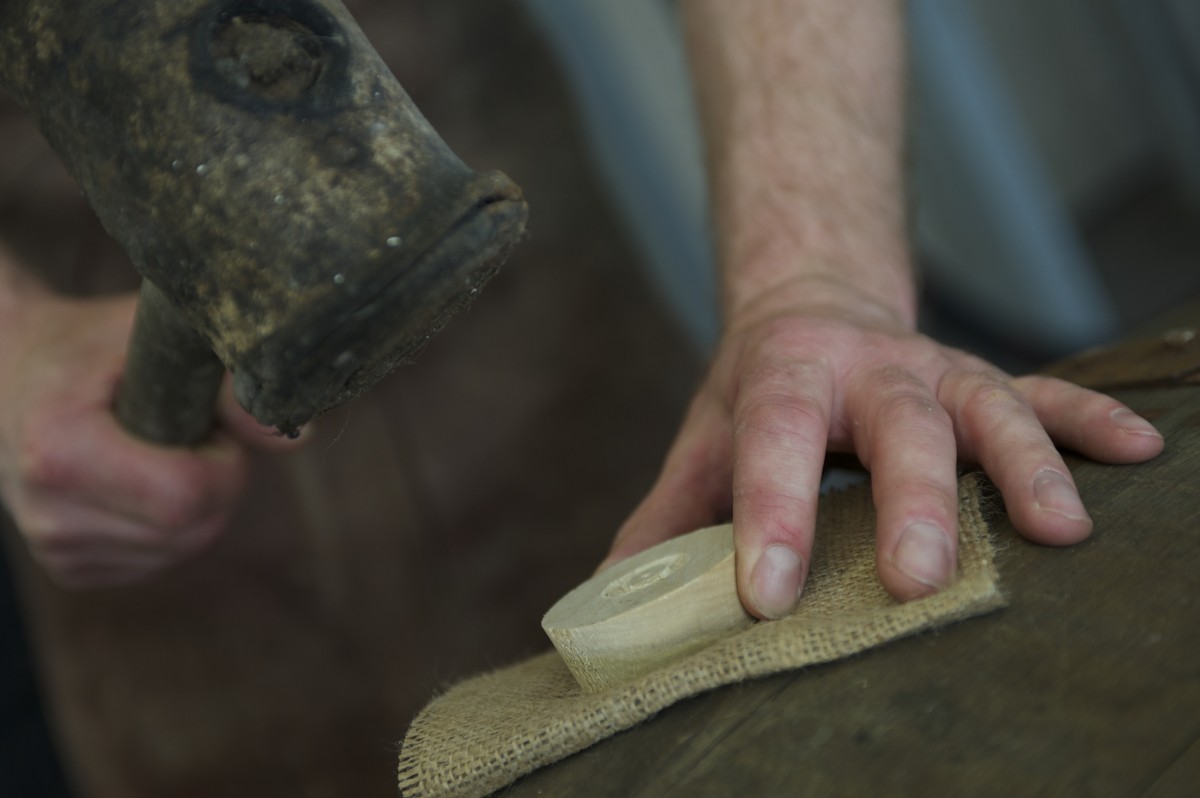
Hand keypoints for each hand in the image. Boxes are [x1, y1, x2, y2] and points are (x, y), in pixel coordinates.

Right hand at [0, 285, 304, 588]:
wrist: (9, 373)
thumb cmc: (92, 346)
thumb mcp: (157, 337)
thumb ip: (232, 382)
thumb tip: (298, 436)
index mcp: (60, 450)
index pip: (186, 498)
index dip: (221, 463)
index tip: (203, 424)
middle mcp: (49, 511)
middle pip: (194, 531)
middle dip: (217, 483)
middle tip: (188, 434)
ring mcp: (56, 547)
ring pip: (184, 551)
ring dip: (197, 504)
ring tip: (157, 450)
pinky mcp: (70, 567)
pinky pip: (162, 560)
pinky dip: (173, 524)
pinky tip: (142, 480)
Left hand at [606, 280, 1163, 617]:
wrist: (813, 306)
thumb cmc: (756, 391)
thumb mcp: (702, 441)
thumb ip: (664, 519)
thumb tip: (605, 600)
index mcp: (783, 377)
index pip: (773, 443)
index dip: (771, 516)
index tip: (768, 595)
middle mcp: (869, 368)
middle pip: (897, 425)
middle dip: (912, 498)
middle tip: (915, 576)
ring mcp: (937, 372)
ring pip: (989, 408)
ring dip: (1028, 466)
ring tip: (1060, 530)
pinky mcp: (986, 381)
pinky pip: (1048, 396)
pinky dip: (1091, 421)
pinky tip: (1140, 451)